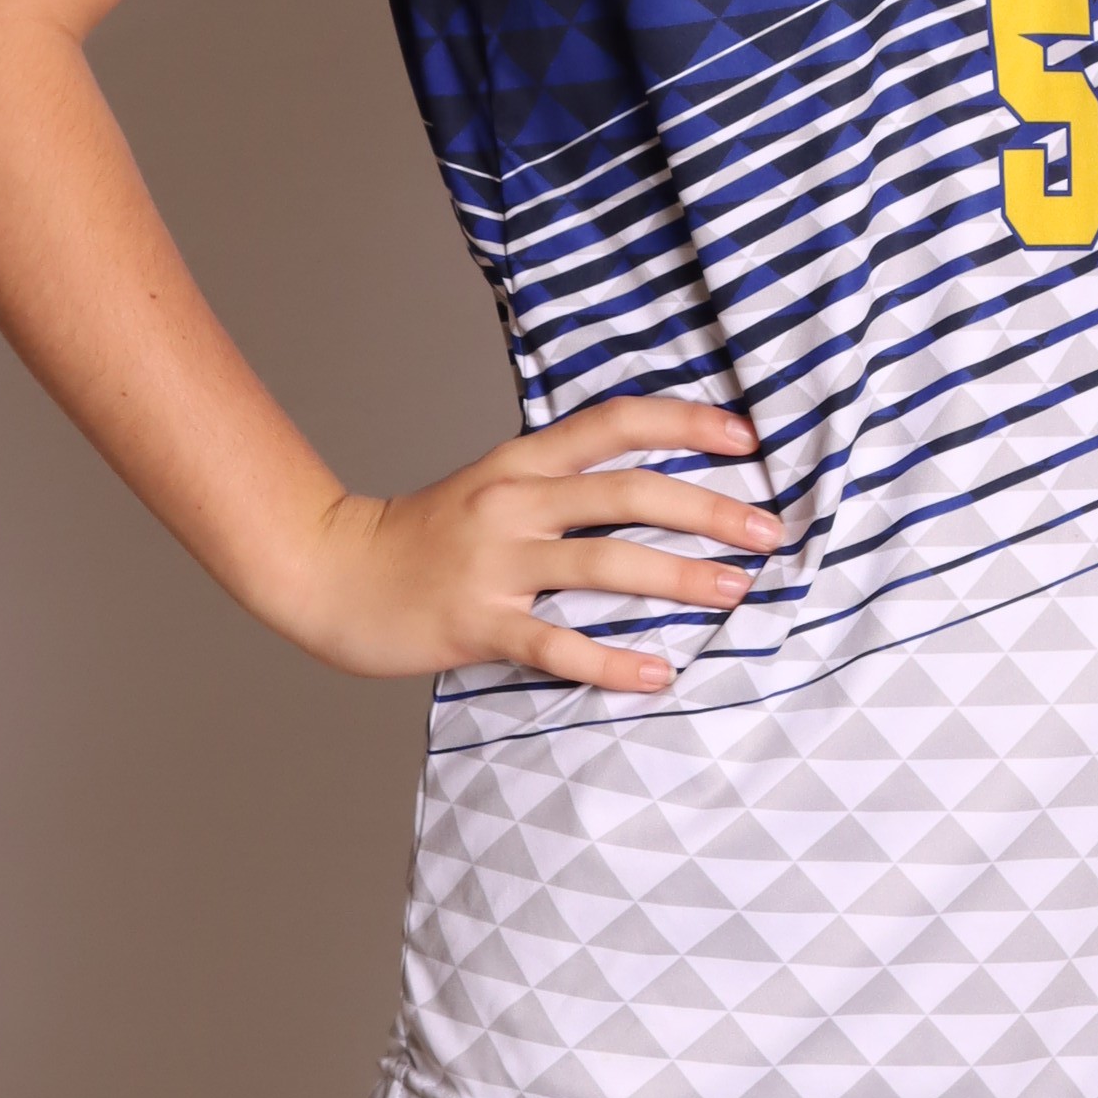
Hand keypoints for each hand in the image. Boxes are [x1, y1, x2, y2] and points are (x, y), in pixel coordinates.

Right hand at [279, 395, 780, 689]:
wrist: (329, 573)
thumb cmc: (420, 537)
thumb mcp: (490, 485)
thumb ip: (557, 480)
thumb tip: (646, 485)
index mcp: (519, 461)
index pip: (613, 423)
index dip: (684, 422)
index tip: (746, 437)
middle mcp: (512, 502)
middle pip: (628, 492)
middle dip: (707, 510)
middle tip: (767, 531)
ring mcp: (495, 564)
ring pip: (604, 564)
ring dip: (680, 578)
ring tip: (735, 594)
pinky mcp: (478, 624)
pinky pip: (558, 645)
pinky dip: (612, 662)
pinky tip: (658, 675)